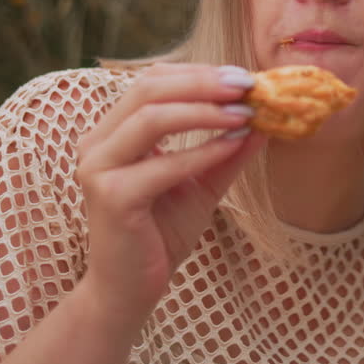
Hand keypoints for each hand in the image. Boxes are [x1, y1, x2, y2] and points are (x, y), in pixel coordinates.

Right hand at [73, 63, 264, 316]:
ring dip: (204, 110)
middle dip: (203, 83)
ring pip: (151, 117)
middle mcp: (97, 143)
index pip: (153, 81)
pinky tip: (234, 145)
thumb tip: (265, 120)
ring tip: (245, 112)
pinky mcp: (111, 197)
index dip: (198, 73)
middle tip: (247, 85)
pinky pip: (163, 165)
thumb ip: (227, 151)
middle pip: (149, 88)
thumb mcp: (202, 183)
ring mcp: (98, 169)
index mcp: (112, 132)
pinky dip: (202, 151)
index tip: (244, 76)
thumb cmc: (161, 233)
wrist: (130, 290)